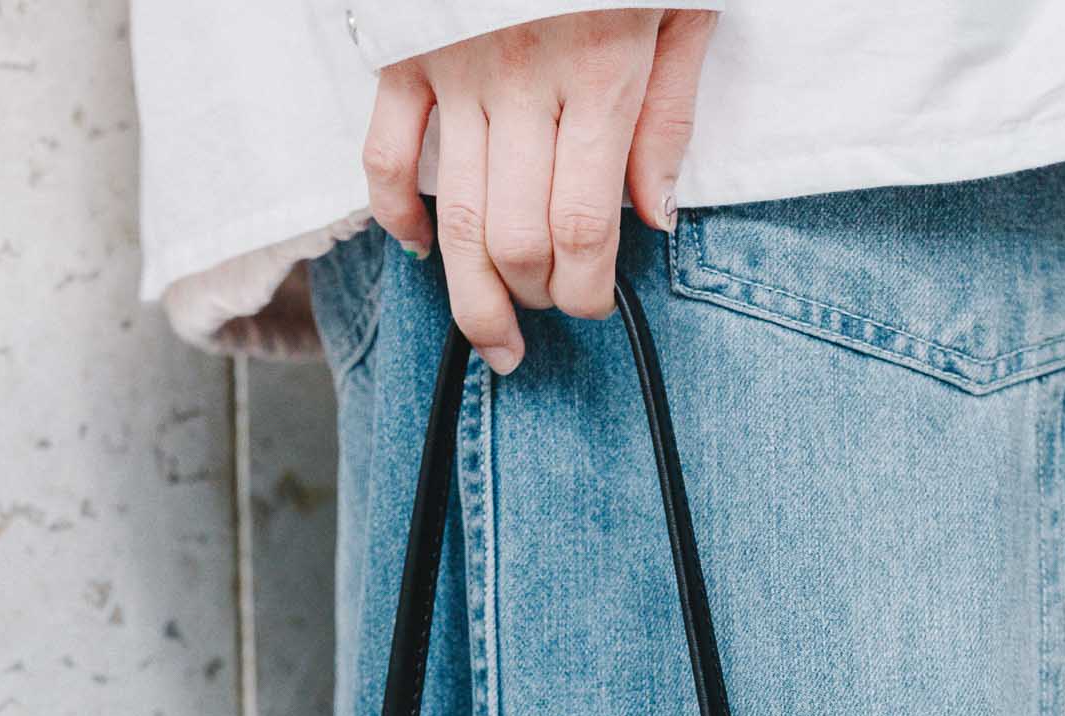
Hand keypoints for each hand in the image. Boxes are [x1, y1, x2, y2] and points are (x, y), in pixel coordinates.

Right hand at [363, 10, 715, 373]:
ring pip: (456, 218)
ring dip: (473, 295)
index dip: (587, 290)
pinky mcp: (408, 54)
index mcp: (599, 75)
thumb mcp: (680, 13)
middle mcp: (523, 83)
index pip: (582, 228)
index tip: (596, 305)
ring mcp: (457, 70)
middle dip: (535, 297)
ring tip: (493, 335)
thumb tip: (652, 219)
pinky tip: (424, 251)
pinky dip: (396, 216)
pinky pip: (384, 155)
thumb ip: (667, 118)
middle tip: (549, 311)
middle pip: (515, 238)